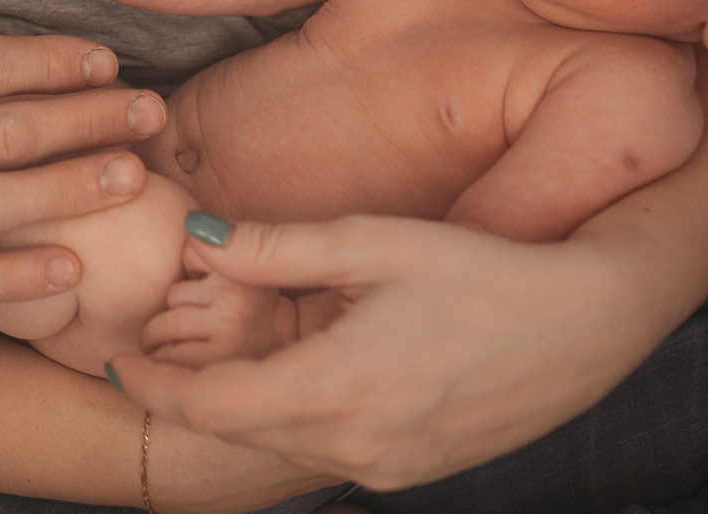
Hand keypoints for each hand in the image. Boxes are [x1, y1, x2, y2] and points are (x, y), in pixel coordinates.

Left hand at [106, 215, 648, 492]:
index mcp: (334, 389)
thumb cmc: (483, 269)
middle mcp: (355, 446)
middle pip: (236, 434)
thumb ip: (274, 247)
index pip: (207, 407)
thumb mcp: (373, 243)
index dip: (151, 388)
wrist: (590, 322)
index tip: (118, 361)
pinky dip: (291, 421)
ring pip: (280, 447)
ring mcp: (388, 467)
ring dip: (241, 410)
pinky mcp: (415, 469)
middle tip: (151, 359)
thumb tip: (196, 238)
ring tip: (213, 361)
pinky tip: (293, 377)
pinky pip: (326, 452)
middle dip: (187, 398)